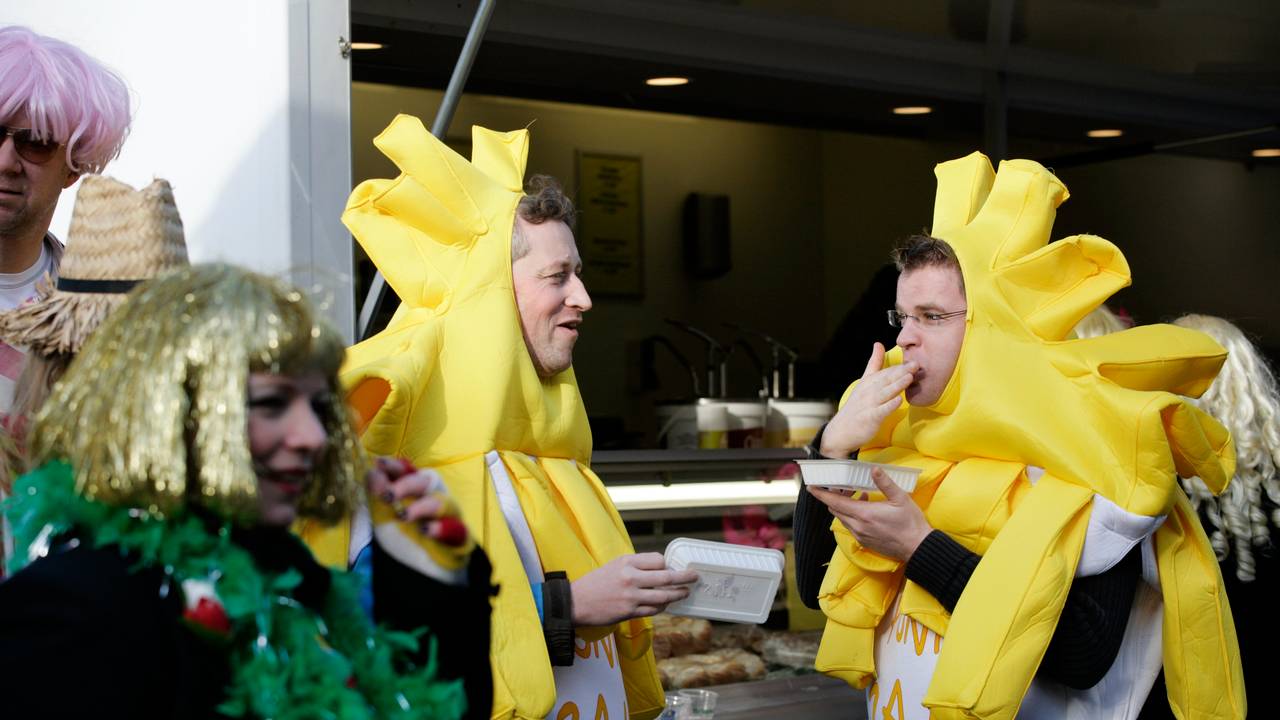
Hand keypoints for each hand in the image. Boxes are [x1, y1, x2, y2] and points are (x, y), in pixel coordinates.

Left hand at [367, 457, 467, 546]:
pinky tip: (427, 531)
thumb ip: (378, 496)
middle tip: (388, 495)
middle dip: (406, 485)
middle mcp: (434, 496)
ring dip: (422, 507)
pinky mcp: (459, 535)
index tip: (381, 464)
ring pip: (441, 503)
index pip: (407, 472)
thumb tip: (372, 472)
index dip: (396, 466)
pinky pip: (455, 528)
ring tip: (405, 515)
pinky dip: (441, 529)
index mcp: (415, 490)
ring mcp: (448, 516)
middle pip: (425, 482)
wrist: (421, 570)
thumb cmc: (404, 538)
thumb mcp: (384, 518)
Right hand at [570, 553, 698, 626]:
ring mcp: (631, 596)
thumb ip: (635, 566)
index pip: (658, 560)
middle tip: (695, 577)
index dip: (667, 565)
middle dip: (684, 577)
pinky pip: (653, 610)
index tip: (670, 568)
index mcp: (626, 562)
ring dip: (677, 595)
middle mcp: (630, 577)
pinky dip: (662, 607)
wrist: (576, 602)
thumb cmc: (595, 583)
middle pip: (666, 577)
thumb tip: (659, 569)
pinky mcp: (629, 612)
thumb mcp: (614, 566)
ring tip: (685, 593)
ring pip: (663, 596)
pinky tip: (666, 605)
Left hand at [807, 467, 931, 561]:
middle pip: (836, 510)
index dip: (821, 495)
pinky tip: (865, 508)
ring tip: (858, 495)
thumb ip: (884, 483)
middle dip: (834, 498)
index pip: (835, 503)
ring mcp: (861, 535)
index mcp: (864, 515)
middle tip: (840, 486)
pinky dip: (852, 516)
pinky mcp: (865, 542)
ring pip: (843, 518)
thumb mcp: (900, 499)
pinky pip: (851, 526)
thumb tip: (873, 469)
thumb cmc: (910, 524)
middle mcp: (858, 526)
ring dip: (845, 507)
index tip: (811, 488)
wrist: (917, 548)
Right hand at [820, 343, 917, 457]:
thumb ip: (874, 364)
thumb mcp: (864, 382)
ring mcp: (868, 405)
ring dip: (896, 385)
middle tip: (915, 364)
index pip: (884, 372)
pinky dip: (889, 406)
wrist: (841, 431)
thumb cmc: (857, 406)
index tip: (913, 359)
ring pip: (884, 393)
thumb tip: (878, 343)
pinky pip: (880, 411)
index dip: (899, 367)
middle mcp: (867, 392)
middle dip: (900, 372)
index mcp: (868, 382)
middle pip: (886, 380)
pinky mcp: (869, 418)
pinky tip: (898, 400)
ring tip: (909, 377)